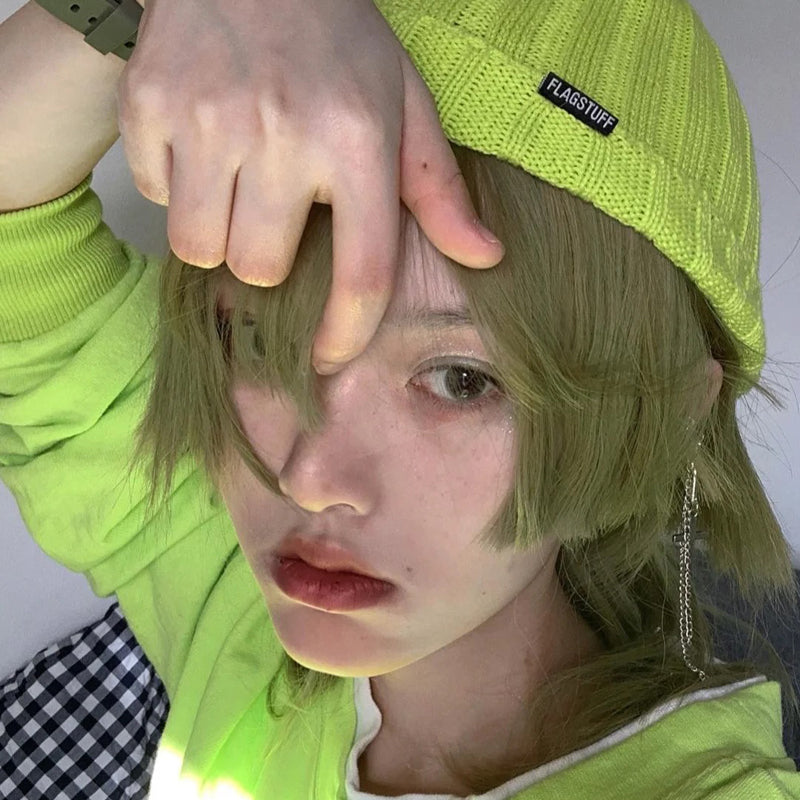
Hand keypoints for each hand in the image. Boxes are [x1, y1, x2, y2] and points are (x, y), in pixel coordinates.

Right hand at [116, 0, 503, 372]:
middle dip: (268, 258)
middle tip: (275, 210)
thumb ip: (437, 188)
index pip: (360, 273)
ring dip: (220, 236)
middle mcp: (283, 135)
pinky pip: (157, 197)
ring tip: (237, 186)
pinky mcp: (149, 105)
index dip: (346, 332)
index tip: (330, 356)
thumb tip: (483, 256)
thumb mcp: (403, 101)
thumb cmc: (336, 38)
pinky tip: (201, 147)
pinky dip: (177, 189)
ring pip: (202, 249)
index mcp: (358, 141)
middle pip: (261, 270)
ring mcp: (208, 119)